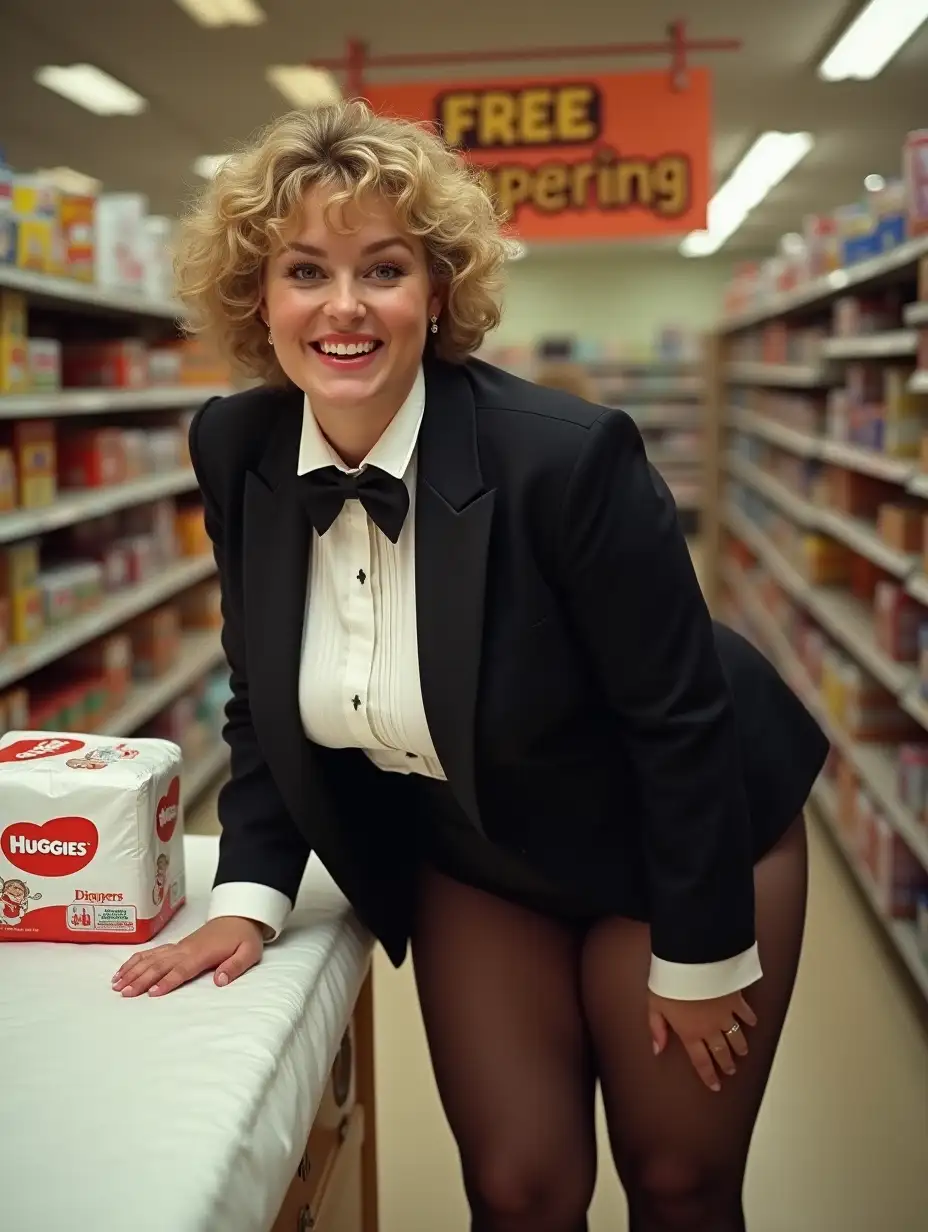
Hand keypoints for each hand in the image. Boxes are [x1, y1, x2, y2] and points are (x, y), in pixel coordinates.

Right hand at [112, 917, 264, 997]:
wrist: (240, 916)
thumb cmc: (244, 936)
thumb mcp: (249, 951)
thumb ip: (235, 966)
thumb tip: (219, 980)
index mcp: (203, 953)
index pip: (182, 970)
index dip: (167, 981)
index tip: (152, 993)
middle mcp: (186, 949)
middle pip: (160, 965)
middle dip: (141, 979)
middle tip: (124, 993)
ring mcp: (179, 946)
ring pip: (152, 958)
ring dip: (134, 970)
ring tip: (117, 984)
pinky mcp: (176, 946)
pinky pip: (153, 952)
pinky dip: (137, 960)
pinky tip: (124, 969)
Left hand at [648, 990, 757, 1090]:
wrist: (693, 963)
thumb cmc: (671, 983)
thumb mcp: (655, 1005)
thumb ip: (657, 1028)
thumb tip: (657, 1049)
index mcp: (690, 1032)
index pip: (701, 1061)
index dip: (708, 1075)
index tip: (715, 1085)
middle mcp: (710, 1029)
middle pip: (721, 1052)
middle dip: (727, 1063)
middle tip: (731, 1070)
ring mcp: (725, 1015)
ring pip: (736, 1037)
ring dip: (740, 1046)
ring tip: (743, 1052)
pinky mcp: (735, 999)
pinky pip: (745, 1013)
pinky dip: (749, 1019)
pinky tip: (752, 1022)